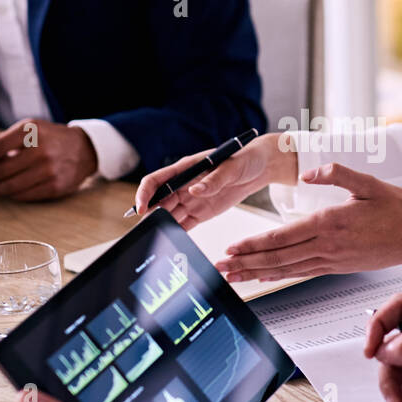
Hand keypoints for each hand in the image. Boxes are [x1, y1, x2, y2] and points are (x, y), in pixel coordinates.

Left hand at [0, 119, 97, 200]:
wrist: (84, 149)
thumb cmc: (50, 138)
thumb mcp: (30, 129)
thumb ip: (6, 142)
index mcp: (31, 131)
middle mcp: (40, 150)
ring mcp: (49, 170)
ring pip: (9, 187)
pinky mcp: (55, 187)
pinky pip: (24, 196)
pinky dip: (14, 194)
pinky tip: (13, 188)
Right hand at [132, 132, 295, 227]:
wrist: (260, 168)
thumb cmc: (244, 159)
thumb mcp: (231, 167)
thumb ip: (214, 179)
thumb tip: (194, 191)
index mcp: (185, 168)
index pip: (156, 181)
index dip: (145, 194)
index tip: (140, 208)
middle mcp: (184, 185)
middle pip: (159, 201)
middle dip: (149, 215)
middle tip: (144, 231)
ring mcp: (191, 200)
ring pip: (169, 215)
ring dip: (161, 226)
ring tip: (155, 239)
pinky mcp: (201, 213)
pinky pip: (185, 225)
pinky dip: (177, 233)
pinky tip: (172, 242)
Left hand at [215, 164, 401, 282]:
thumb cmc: (396, 209)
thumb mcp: (367, 182)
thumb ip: (335, 173)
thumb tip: (307, 174)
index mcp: (329, 222)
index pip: (282, 237)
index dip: (254, 244)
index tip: (232, 248)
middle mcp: (326, 245)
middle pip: (277, 257)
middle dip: (245, 263)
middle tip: (220, 268)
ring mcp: (331, 259)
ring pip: (286, 269)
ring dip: (257, 273)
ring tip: (233, 277)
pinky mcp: (336, 266)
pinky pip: (301, 273)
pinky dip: (279, 275)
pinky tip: (264, 276)